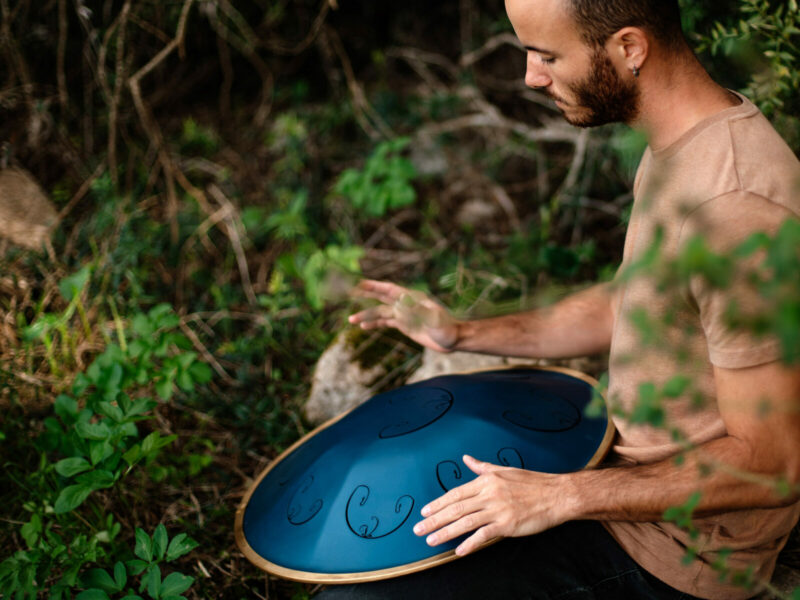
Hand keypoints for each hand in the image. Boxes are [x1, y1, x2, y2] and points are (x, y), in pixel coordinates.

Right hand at [348, 280, 459, 352]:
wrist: (454, 339)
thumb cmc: (447, 328)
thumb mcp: (435, 319)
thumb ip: (420, 310)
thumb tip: (402, 302)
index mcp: (412, 299)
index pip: (389, 290)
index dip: (375, 286)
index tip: (360, 284)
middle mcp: (405, 304)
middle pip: (381, 298)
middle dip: (366, 295)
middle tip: (349, 292)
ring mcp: (404, 315)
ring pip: (380, 313)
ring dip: (366, 315)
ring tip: (351, 320)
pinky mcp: (404, 326)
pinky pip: (386, 323)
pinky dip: (374, 324)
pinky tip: (364, 327)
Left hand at [412, 455, 576, 555]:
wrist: (556, 494)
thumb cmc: (532, 482)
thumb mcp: (504, 470)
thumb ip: (482, 467)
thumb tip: (467, 459)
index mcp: (486, 481)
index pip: (456, 494)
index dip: (438, 503)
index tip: (424, 511)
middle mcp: (488, 494)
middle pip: (455, 508)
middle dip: (434, 519)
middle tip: (419, 529)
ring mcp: (497, 509)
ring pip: (465, 522)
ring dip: (445, 532)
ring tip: (431, 540)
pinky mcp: (507, 524)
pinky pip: (484, 535)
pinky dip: (470, 543)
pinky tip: (459, 551)